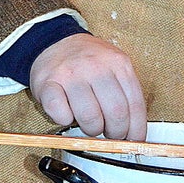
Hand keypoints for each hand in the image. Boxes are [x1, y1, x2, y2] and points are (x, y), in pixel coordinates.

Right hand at [28, 33, 147, 140]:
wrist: (55, 42)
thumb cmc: (87, 61)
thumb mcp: (114, 67)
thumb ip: (126, 94)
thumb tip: (135, 133)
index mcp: (118, 63)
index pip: (134, 105)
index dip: (136, 129)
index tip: (133, 141)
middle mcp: (96, 66)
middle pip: (115, 113)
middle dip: (115, 133)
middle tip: (109, 133)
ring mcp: (70, 74)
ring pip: (90, 117)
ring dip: (91, 129)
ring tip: (89, 123)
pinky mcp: (48, 84)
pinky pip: (61, 114)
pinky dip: (66, 121)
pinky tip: (68, 113)